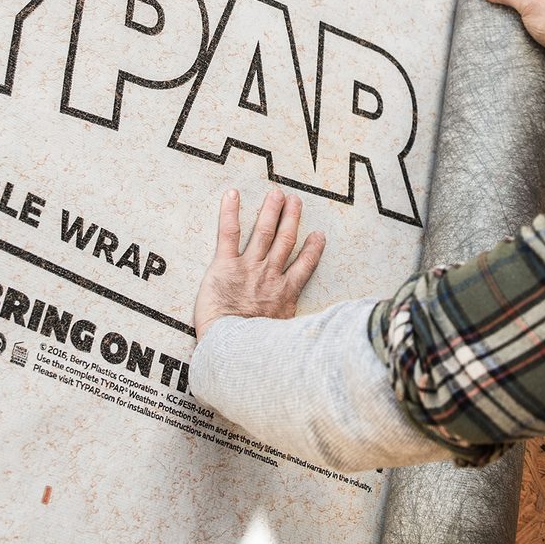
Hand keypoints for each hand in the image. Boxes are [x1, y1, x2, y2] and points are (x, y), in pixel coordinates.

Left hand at [193, 187, 326, 340]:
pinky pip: (229, 234)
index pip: (304, 266)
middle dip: (291, 219)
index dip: (313, 249)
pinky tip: (232, 195)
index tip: (318, 235)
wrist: (234, 349)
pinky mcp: (225, 266)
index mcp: (285, 294)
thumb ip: (296, 330)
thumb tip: (310, 342)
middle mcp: (270, 276)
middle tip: (296, 201)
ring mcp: (249, 268)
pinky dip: (230, 213)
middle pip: (285, 241)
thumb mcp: (287, 339)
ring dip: (271, 211)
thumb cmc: (257, 349)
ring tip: (276, 194)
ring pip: (264, 233)